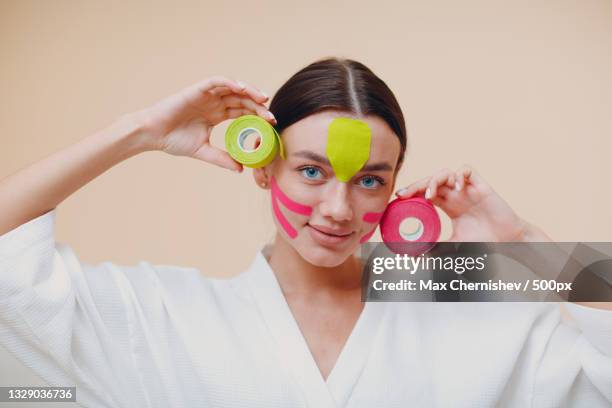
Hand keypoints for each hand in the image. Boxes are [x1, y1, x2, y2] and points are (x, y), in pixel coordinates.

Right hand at [134, 76, 275, 171]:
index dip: (257, 116)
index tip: (271, 124)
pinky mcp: (197, 89)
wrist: (152, 134)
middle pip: (242, 100)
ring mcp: (206, 95)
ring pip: (233, 87)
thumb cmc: (173, 141)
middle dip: (258, 106)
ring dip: (249, 91)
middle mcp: (214, 103)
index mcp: (217, 115)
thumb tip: (240, 169)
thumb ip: (222, 159)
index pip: (242, 112)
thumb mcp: (203, 151)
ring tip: (263, 99)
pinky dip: (229, 82)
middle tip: (271, 116)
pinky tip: (241, 88)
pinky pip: (216, 81)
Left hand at [395, 165, 528, 241]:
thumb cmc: (483, 241)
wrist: (508, 241)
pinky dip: (458, 175)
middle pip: (431, 180)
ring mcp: (468, 189)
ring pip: (446, 172)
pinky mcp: (481, 185)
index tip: (398, 198)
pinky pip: (467, 170)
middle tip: (404, 194)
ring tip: (430, 194)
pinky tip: (456, 188)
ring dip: (434, 179)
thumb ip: (435, 250)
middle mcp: (456, 194)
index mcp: (448, 205)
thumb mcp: (453, 246)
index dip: (412, 191)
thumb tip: (414, 258)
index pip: (425, 192)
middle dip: (416, 184)